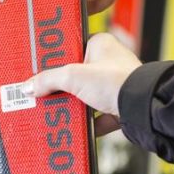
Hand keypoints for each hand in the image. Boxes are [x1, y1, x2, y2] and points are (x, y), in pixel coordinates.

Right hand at [23, 32, 140, 135]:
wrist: (143, 108)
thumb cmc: (118, 81)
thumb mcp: (74, 77)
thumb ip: (49, 80)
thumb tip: (30, 86)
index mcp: (100, 45)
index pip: (70, 48)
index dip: (54, 59)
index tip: (38, 68)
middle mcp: (109, 64)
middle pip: (76, 76)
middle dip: (61, 88)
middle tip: (43, 94)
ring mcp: (114, 87)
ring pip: (86, 98)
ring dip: (73, 107)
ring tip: (56, 112)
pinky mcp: (118, 108)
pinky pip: (98, 117)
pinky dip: (88, 124)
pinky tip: (76, 128)